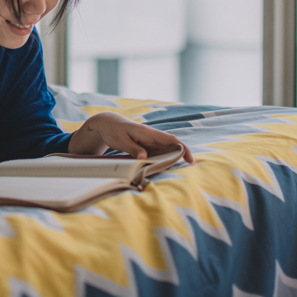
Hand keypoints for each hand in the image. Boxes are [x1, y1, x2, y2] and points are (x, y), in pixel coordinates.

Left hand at [69, 112, 194, 162]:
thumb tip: (145, 158)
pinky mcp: (144, 145)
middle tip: (187, 169)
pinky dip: (161, 160)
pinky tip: (161, 168)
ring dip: (171, 159)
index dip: (182, 148)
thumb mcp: (121, 140)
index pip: (170, 139)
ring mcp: (148, 141)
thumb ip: (133, 149)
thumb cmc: (113, 130)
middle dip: (180, 156)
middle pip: (171, 146)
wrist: (106, 124)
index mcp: (148, 133)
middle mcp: (151, 136)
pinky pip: (156, 153)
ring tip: (175, 172)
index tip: (190, 159)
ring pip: (164, 150)